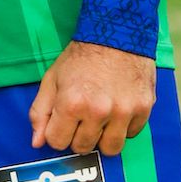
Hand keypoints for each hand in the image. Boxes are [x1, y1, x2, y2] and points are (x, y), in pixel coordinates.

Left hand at [29, 41, 155, 157]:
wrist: (118, 32)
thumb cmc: (81, 57)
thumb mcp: (52, 79)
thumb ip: (40, 113)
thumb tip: (37, 143)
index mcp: (72, 104)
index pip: (57, 142)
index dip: (57, 132)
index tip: (64, 120)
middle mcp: (98, 111)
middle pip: (82, 147)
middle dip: (79, 135)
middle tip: (82, 116)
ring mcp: (123, 111)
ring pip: (110, 149)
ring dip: (103, 137)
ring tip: (101, 118)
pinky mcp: (143, 108)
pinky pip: (131, 135)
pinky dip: (124, 127)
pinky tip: (118, 108)